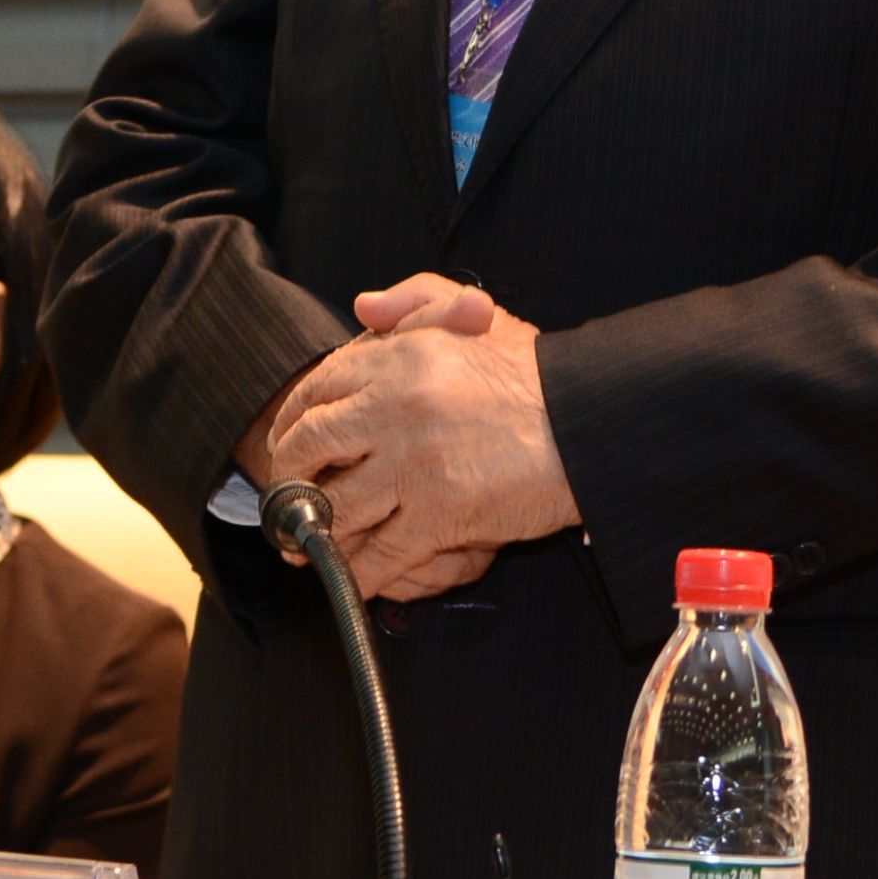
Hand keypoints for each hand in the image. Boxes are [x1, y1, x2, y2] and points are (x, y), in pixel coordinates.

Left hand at [262, 274, 574, 602]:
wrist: (591, 423)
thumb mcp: (474, 316)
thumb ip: (415, 299)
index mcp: (398, 357)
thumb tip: (362, 307)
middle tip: (286, 500)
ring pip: (336, 506)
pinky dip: (360, 572)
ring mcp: (412, 464)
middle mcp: (394, 406)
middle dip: (289, 479)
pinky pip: (380, 553)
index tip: (287, 444)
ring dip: (315, 533)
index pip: (316, 389)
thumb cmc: (539, 374)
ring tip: (305, 544)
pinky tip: (352, 578)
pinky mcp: (438, 514)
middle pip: (310, 447)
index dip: (291, 421)